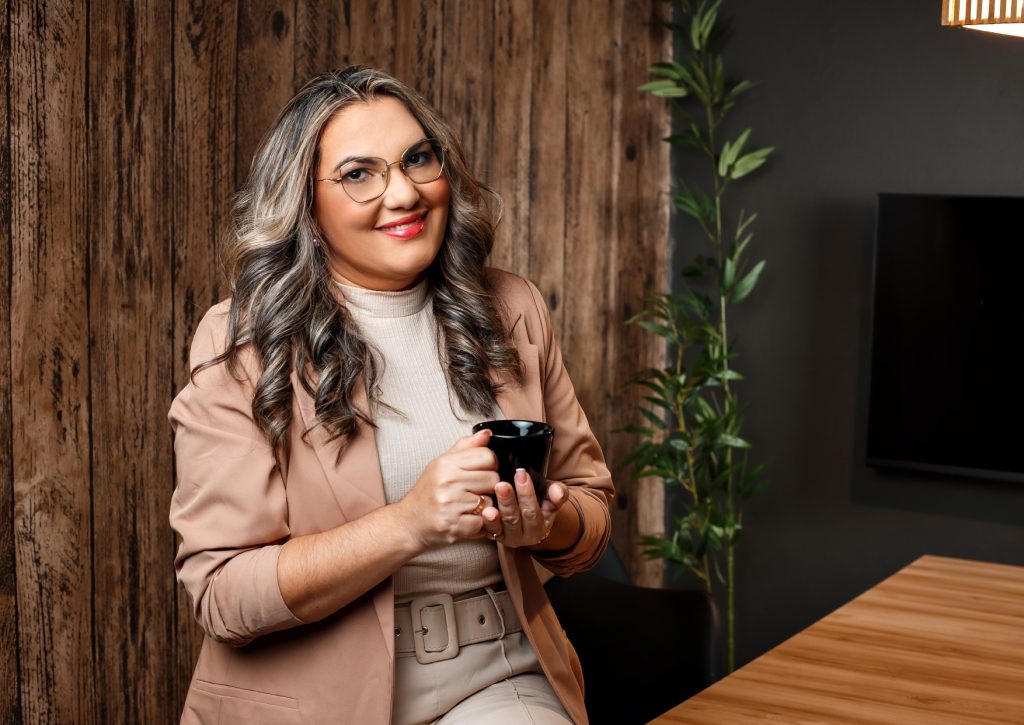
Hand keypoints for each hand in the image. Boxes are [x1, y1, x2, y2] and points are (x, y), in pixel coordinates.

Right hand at [397, 429, 498, 549]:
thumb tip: (487, 433)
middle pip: (493, 479)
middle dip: (488, 487)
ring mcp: (451, 505)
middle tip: (473, 492)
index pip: (488, 456)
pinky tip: (465, 519)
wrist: (409, 522)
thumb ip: (466, 448)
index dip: (490, 465)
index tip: (480, 472)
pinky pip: (483, 522)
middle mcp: (448, 482)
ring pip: (491, 502)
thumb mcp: (442, 464)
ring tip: (468, 506)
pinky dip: (478, 524)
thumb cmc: (428, 492)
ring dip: (484, 507)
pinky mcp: (455, 526)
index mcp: (446, 464)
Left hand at [481, 469, 567, 548]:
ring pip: (501, 525)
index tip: (521, 474)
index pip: (533, 511)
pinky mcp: (493, 535)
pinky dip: (485, 521)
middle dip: (508, 501)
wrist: (528, 515)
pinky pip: (488, 530)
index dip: (527, 493)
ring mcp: (507, 537)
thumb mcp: (551, 496)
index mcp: (540, 527)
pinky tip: (482, 511)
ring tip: (489, 499)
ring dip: (495, 512)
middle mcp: (524, 536)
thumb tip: (559, 493)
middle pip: (515, 518)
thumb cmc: (540, 501)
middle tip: (502, 485)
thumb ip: (557, 493)